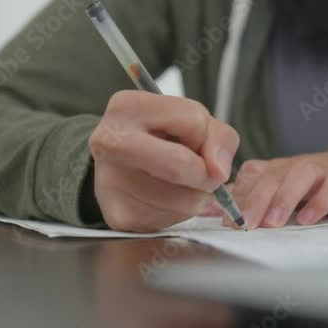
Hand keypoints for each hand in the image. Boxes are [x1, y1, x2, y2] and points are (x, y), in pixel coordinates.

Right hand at [88, 91, 238, 232]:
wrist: (120, 167)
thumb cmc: (160, 140)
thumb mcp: (193, 123)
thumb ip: (218, 137)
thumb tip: (218, 171)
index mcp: (127, 106)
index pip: (192, 120)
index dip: (206, 137)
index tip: (199, 143)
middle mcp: (109, 140)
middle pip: (180, 165)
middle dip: (206, 175)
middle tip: (208, 177)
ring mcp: (109, 180)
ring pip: (182, 200)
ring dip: (195, 197)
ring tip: (181, 185)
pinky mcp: (118, 215)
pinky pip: (170, 220)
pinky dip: (179, 213)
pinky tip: (166, 200)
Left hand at [224, 151, 327, 228]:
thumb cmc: (312, 188)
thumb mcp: (279, 193)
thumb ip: (248, 201)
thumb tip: (211, 212)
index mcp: (274, 169)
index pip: (250, 178)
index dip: (237, 199)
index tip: (226, 221)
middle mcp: (293, 166)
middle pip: (271, 176)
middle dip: (255, 200)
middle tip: (244, 224)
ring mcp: (320, 171)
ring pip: (299, 175)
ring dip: (284, 198)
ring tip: (273, 223)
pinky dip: (318, 203)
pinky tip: (307, 219)